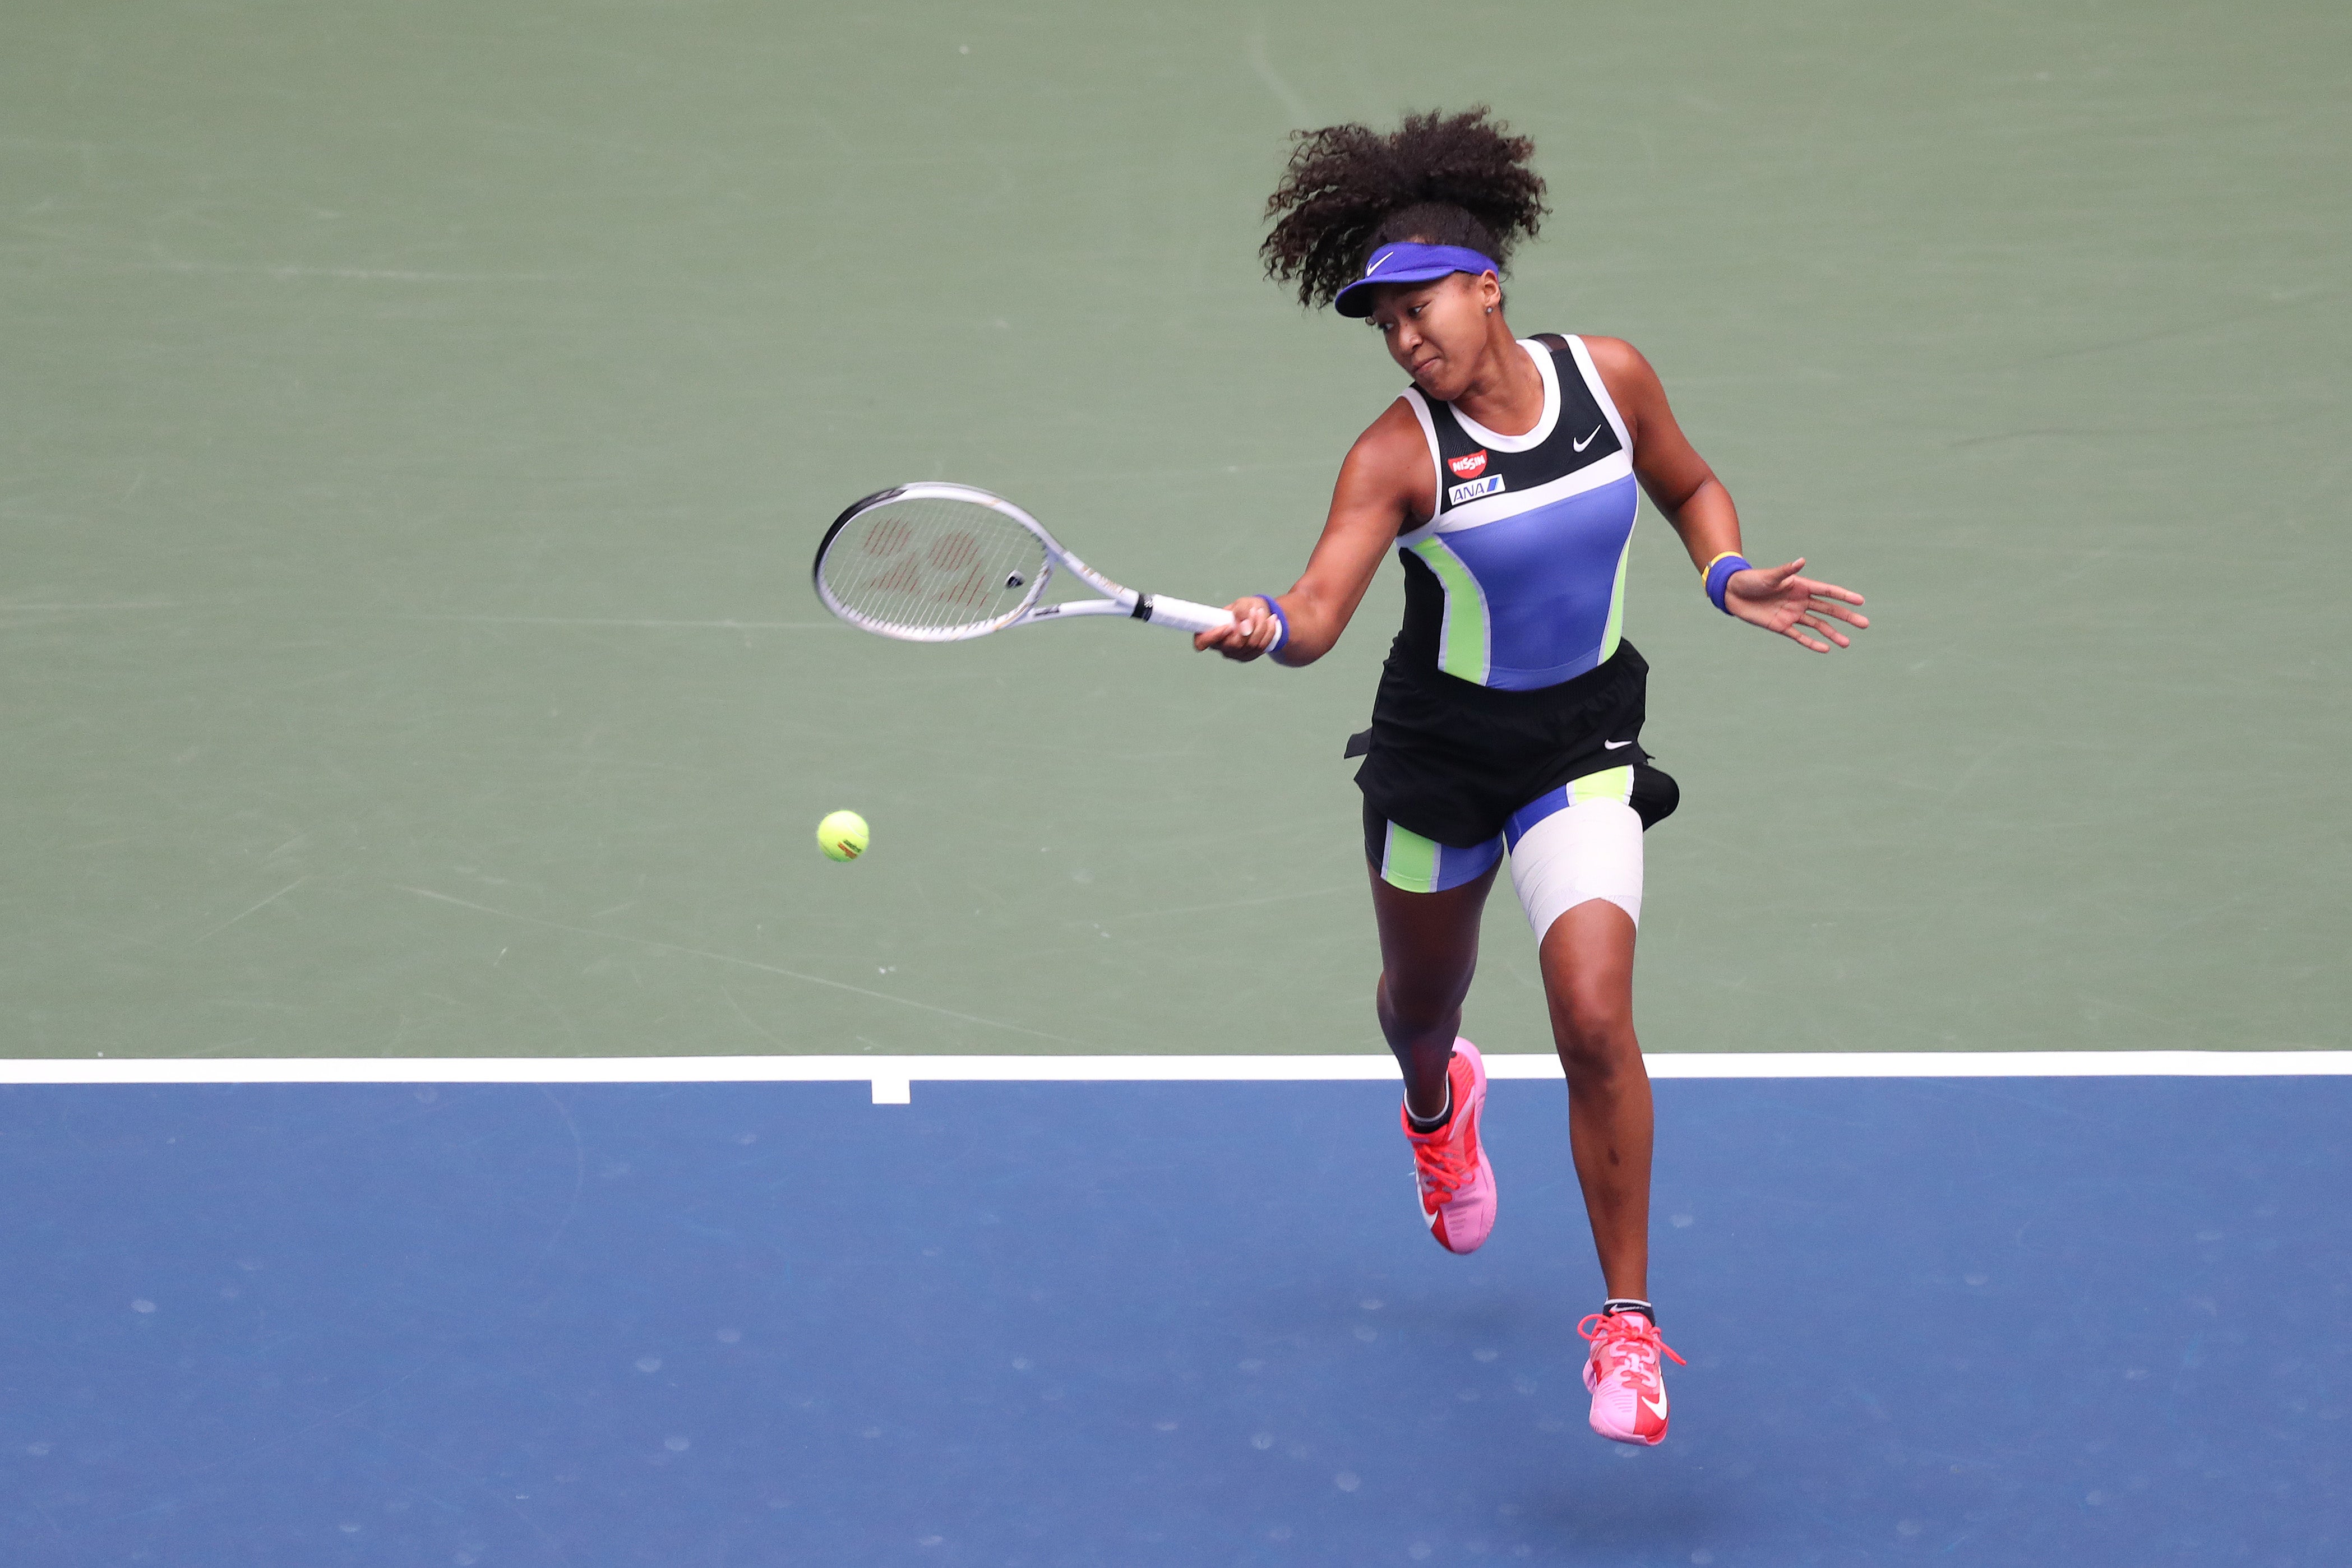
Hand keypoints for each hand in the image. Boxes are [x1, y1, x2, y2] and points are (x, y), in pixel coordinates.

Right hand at [1194, 596, 1283, 660]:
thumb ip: (1240, 611)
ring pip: (1250, 646)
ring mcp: (1235, 654)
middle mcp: (1220, 646)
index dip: (1212, 637)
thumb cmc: (1245, 608)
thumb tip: (1244, 627)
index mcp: (1210, 632)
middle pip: (1232, 645)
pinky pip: (1261, 648)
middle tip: (1255, 611)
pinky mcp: (1249, 656)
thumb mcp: (1242, 603)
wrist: (1259, 614)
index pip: (1201, 642)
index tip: (1228, 626)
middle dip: (1248, 626)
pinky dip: (1268, 633)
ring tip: (1263, 613)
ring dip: (1260, 627)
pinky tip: (1272, 621)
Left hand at [1725, 558, 1867, 651]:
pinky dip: (1812, 643)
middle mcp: (1800, 601)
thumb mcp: (1769, 576)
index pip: (1828, 592)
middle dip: (1846, 617)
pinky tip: (1825, 649)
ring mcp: (1792, 614)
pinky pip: (1800, 636)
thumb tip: (1801, 561)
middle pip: (1828, 610)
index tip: (1860, 601)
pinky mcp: (1782, 627)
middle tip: (1864, 624)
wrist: (1733, 593)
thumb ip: (1786, 571)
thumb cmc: (1752, 580)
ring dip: (1832, 633)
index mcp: (1801, 586)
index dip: (1844, 596)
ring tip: (1847, 643)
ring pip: (1818, 626)